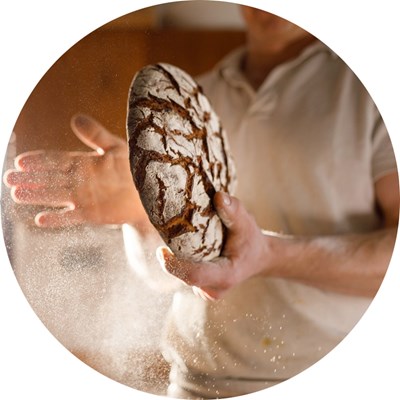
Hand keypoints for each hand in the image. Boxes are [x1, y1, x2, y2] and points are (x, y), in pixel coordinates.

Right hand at [4, 114, 146, 227]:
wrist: (150, 192)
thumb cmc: (135, 167)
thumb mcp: (116, 147)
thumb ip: (96, 135)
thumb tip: (75, 117)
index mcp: (84, 164)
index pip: (57, 160)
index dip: (39, 160)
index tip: (21, 160)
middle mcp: (80, 181)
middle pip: (51, 179)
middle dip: (31, 178)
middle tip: (9, 179)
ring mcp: (85, 198)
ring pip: (56, 196)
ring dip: (37, 196)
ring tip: (17, 195)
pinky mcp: (93, 214)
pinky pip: (72, 217)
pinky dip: (58, 219)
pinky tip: (40, 220)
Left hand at [156, 192, 270, 299]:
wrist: (257, 257)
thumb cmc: (251, 240)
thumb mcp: (246, 223)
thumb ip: (234, 211)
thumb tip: (219, 196)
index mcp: (226, 276)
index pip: (195, 275)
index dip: (175, 266)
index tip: (160, 251)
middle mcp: (214, 289)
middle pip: (184, 274)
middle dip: (172, 257)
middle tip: (166, 232)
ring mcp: (206, 291)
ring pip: (182, 275)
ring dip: (176, 257)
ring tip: (176, 237)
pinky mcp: (200, 287)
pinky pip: (183, 274)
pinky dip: (180, 260)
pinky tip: (184, 246)